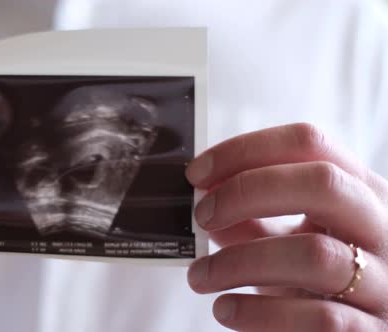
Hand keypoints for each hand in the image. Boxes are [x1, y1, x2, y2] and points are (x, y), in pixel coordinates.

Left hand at [186, 123, 387, 330]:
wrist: (357, 329)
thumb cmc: (317, 280)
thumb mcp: (288, 239)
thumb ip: (250, 218)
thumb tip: (203, 196)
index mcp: (359, 190)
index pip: (308, 143)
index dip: (245, 150)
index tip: (197, 173)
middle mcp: (380, 226)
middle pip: (322, 183)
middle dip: (246, 192)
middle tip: (202, 216)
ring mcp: (384, 280)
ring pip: (315, 255)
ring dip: (240, 262)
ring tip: (200, 276)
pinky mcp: (371, 330)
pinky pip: (318, 319)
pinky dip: (259, 313)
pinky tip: (227, 310)